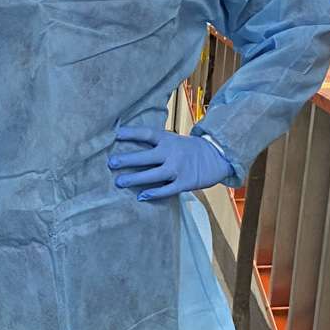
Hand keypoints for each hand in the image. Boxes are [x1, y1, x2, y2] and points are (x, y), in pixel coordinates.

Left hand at [109, 125, 234, 200]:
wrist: (218, 156)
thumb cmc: (189, 149)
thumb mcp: (174, 140)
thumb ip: (156, 143)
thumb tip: (130, 145)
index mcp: (168, 139)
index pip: (146, 134)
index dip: (131, 133)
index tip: (115, 134)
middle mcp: (172, 152)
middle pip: (146, 156)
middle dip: (127, 159)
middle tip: (111, 163)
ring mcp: (178, 168)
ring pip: (153, 175)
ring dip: (135, 179)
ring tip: (119, 182)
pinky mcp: (184, 182)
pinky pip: (167, 190)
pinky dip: (154, 193)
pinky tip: (141, 196)